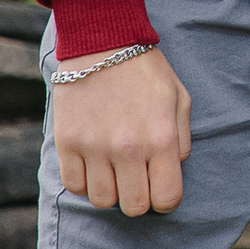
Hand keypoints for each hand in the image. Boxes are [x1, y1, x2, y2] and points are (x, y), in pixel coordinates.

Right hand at [53, 46, 190, 215]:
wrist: (103, 44)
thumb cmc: (146, 71)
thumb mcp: (179, 98)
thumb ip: (181, 138)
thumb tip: (174, 168)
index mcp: (161, 137)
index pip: (167, 198)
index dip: (167, 199)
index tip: (162, 189)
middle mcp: (128, 147)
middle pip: (133, 206)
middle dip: (139, 199)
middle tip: (138, 180)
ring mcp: (94, 147)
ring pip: (101, 200)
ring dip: (111, 190)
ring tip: (116, 169)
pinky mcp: (68, 143)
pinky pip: (75, 186)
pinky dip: (85, 181)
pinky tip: (95, 163)